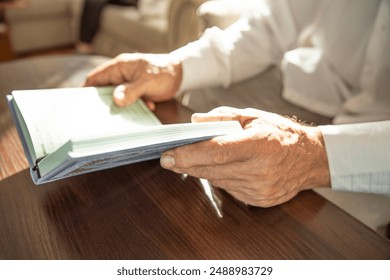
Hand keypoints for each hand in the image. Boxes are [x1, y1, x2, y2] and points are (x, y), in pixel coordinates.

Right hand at [84, 53, 181, 109]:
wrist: (181, 75)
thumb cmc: (163, 71)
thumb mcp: (147, 82)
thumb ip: (132, 90)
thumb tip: (116, 100)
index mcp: (119, 67)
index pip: (95, 78)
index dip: (87, 91)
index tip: (82, 105)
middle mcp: (121, 75)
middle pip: (104, 91)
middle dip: (103, 103)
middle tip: (99, 118)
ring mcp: (128, 85)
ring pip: (117, 98)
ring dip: (121, 108)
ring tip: (119, 119)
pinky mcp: (136, 93)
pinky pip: (129, 102)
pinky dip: (133, 108)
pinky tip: (143, 111)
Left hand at [160, 107, 330, 206]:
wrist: (311, 159)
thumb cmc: (282, 134)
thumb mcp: (255, 117)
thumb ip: (223, 117)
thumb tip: (195, 121)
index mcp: (261, 145)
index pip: (217, 152)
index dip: (189, 154)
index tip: (168, 155)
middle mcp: (260, 170)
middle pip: (212, 169)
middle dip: (186, 164)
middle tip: (168, 159)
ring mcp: (260, 189)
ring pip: (218, 180)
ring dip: (202, 170)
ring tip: (190, 160)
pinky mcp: (259, 200)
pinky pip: (229, 189)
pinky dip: (219, 178)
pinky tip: (219, 168)